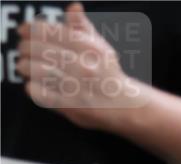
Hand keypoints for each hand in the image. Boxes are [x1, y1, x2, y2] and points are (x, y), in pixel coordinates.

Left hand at [16, 3, 144, 129]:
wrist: (124, 105)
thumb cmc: (108, 73)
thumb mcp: (100, 46)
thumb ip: (83, 26)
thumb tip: (74, 7)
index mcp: (88, 48)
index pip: (48, 31)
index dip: (30, 29)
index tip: (25, 31)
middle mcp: (82, 66)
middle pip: (37, 49)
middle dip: (25, 48)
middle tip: (25, 50)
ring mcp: (75, 86)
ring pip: (34, 69)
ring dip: (25, 66)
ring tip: (27, 66)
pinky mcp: (68, 105)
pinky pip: (37, 92)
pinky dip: (32, 86)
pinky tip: (37, 83)